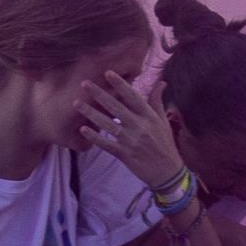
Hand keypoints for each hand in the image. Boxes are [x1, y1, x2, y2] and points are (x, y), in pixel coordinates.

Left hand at [73, 72, 186, 195]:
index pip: (133, 96)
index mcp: (149, 116)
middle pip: (116, 107)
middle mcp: (139, 126)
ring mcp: (130, 140)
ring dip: (91, 113)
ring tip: (77, 103)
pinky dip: (95, 137)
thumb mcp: (163, 121)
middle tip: (84, 83)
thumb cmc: (165, 144)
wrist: (168, 172)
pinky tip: (83, 129)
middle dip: (99, 94)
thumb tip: (161, 82)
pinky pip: (106, 144)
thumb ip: (157, 101)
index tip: (108, 73)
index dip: (120, 84)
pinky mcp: (124, 154)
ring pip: (108, 124)